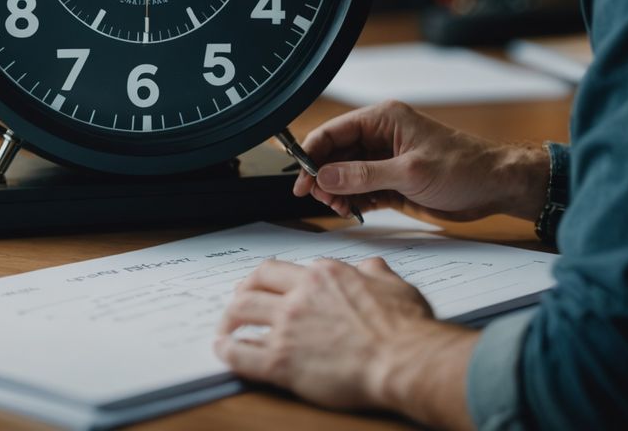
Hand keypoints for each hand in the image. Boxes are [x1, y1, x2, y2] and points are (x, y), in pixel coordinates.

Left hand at [215, 256, 475, 425]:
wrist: (403, 359)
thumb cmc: (404, 327)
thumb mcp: (393, 285)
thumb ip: (375, 272)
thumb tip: (372, 266)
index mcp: (324, 274)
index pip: (281, 269)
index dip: (267, 278)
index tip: (263, 287)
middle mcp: (301, 293)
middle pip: (254, 284)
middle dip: (241, 292)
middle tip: (236, 303)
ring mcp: (288, 325)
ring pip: (242, 312)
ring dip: (228, 319)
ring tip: (224, 328)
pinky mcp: (283, 361)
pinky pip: (241, 353)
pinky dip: (227, 351)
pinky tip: (223, 351)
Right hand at [294, 100, 548, 222]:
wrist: (495, 187)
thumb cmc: (463, 167)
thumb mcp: (410, 172)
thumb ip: (365, 175)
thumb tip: (327, 176)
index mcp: (383, 119)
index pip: (334, 131)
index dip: (313, 152)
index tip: (300, 175)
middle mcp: (380, 137)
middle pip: (335, 154)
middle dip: (323, 175)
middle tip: (316, 197)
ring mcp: (385, 160)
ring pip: (345, 174)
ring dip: (336, 191)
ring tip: (336, 207)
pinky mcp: (392, 182)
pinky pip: (361, 189)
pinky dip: (352, 201)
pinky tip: (350, 211)